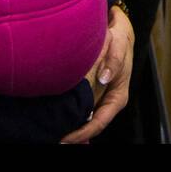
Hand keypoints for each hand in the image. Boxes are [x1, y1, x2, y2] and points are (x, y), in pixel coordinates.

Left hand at [60, 5, 133, 143]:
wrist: (118, 32)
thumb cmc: (120, 40)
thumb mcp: (119, 47)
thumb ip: (114, 61)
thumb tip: (104, 78)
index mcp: (118, 97)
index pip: (100, 122)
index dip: (82, 133)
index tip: (66, 139)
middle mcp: (108, 101)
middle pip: (90, 125)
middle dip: (73, 134)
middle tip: (53, 139)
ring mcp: (99, 98)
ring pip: (83, 118)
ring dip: (69, 126)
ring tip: (50, 132)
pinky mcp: (90, 92)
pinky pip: (79, 108)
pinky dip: (68, 114)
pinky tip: (53, 115)